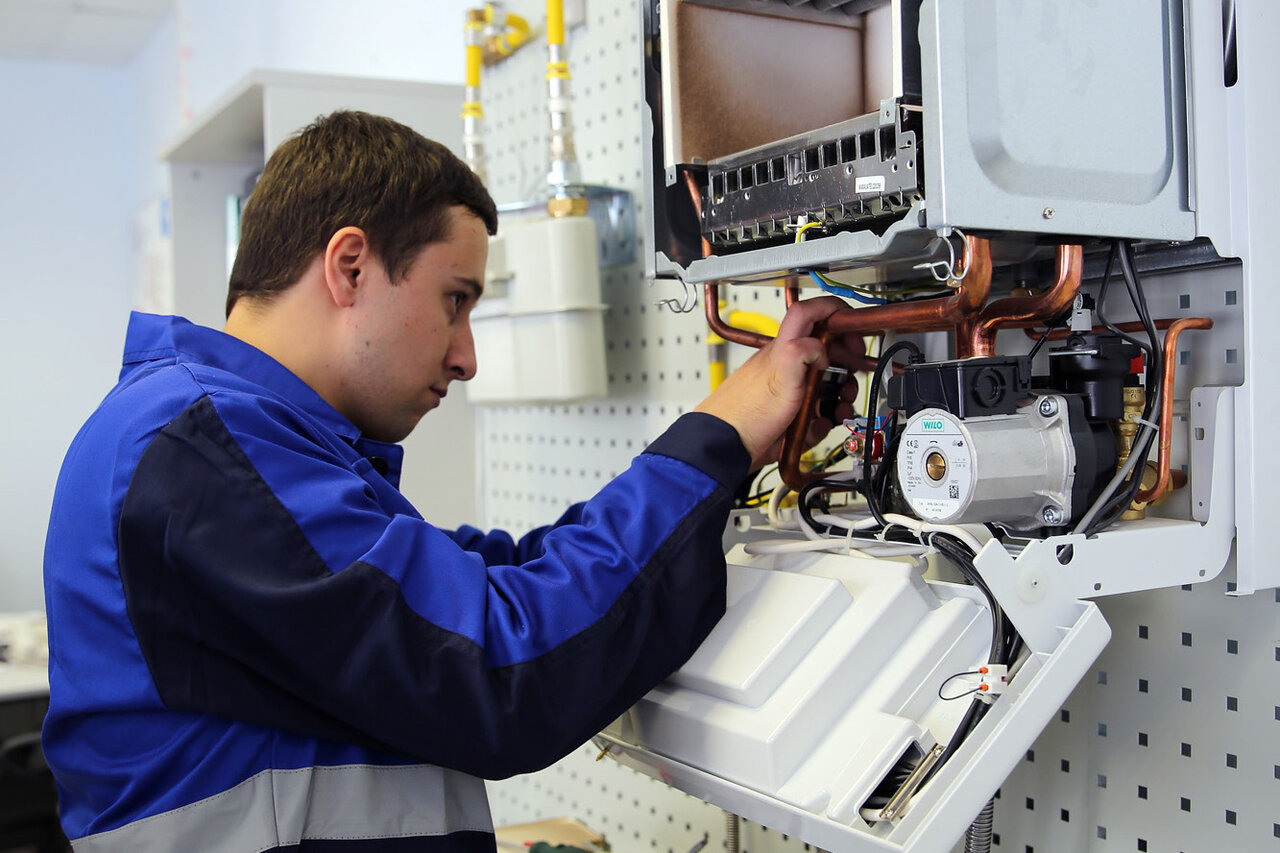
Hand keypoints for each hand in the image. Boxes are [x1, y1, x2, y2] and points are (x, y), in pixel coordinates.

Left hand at [695, 296, 862, 469]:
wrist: (729, 447)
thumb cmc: (745, 413)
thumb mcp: (779, 376)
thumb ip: (801, 351)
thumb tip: (822, 348)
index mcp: (785, 348)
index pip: (809, 313)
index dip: (833, 312)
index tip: (853, 329)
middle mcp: (789, 366)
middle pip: (828, 352)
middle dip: (847, 364)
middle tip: (854, 374)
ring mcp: (791, 391)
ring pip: (827, 386)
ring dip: (840, 396)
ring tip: (841, 407)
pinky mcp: (792, 415)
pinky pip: (818, 414)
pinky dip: (825, 419)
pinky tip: (821, 424)